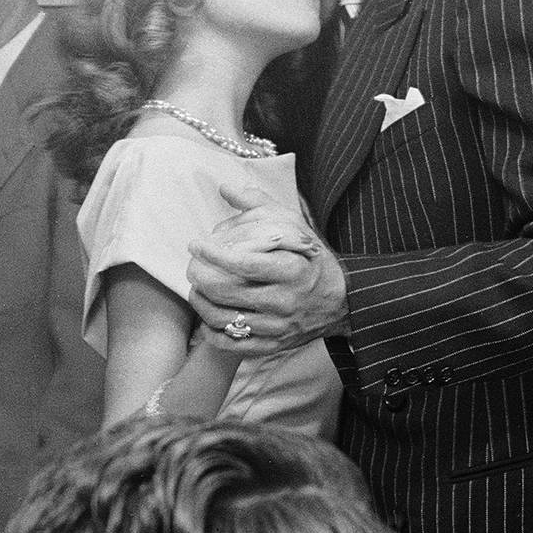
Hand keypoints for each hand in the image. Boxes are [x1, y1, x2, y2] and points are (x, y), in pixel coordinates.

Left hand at [185, 182, 346, 359]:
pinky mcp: (272, 345)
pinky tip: (207, 315)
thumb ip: (258, 205)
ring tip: (195, 289)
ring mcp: (278, 326)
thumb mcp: (294, 227)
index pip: (245, 264)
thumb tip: (225, 188)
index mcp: (292, 269)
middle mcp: (285, 300)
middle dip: (200, 278)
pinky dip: (211, 331)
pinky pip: (231, 344)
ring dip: (201, 303)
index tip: (196, 245)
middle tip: (191, 267)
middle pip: (228, 292)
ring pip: (224, 319)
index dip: (214, 255)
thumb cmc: (311, 259)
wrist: (342, 301)